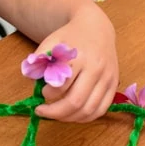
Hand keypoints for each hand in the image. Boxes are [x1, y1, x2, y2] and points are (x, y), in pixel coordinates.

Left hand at [32, 7, 118, 122]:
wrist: (96, 28)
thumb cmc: (71, 37)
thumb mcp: (51, 42)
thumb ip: (39, 60)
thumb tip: (30, 80)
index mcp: (79, 57)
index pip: (61, 86)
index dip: (47, 94)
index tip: (41, 92)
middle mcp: (96, 69)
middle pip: (75, 102)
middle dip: (55, 112)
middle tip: (42, 111)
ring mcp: (107, 78)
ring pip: (89, 110)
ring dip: (69, 118)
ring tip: (56, 114)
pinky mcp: (114, 85)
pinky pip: (101, 110)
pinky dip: (85, 117)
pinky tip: (73, 114)